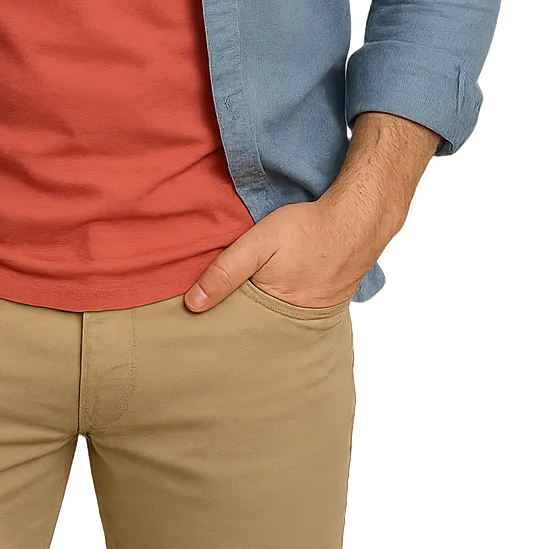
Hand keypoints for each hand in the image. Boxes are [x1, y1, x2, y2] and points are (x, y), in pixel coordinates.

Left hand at [184, 194, 391, 312]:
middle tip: (224, 307)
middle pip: (260, 327)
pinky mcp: (329, 303)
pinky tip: (283, 286)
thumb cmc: (306, 229)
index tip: (203, 316)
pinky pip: (300, 310)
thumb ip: (226, 271)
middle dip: (243, 318)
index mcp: (275, 313)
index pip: (240, 327)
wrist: (356, 221)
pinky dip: (288, 302)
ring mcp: (316, 315)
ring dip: (266, 310)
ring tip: (252, 296)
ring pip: (280, 319)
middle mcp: (296, 323)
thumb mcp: (258, 243)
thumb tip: (193, 304)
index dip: (222, 318)